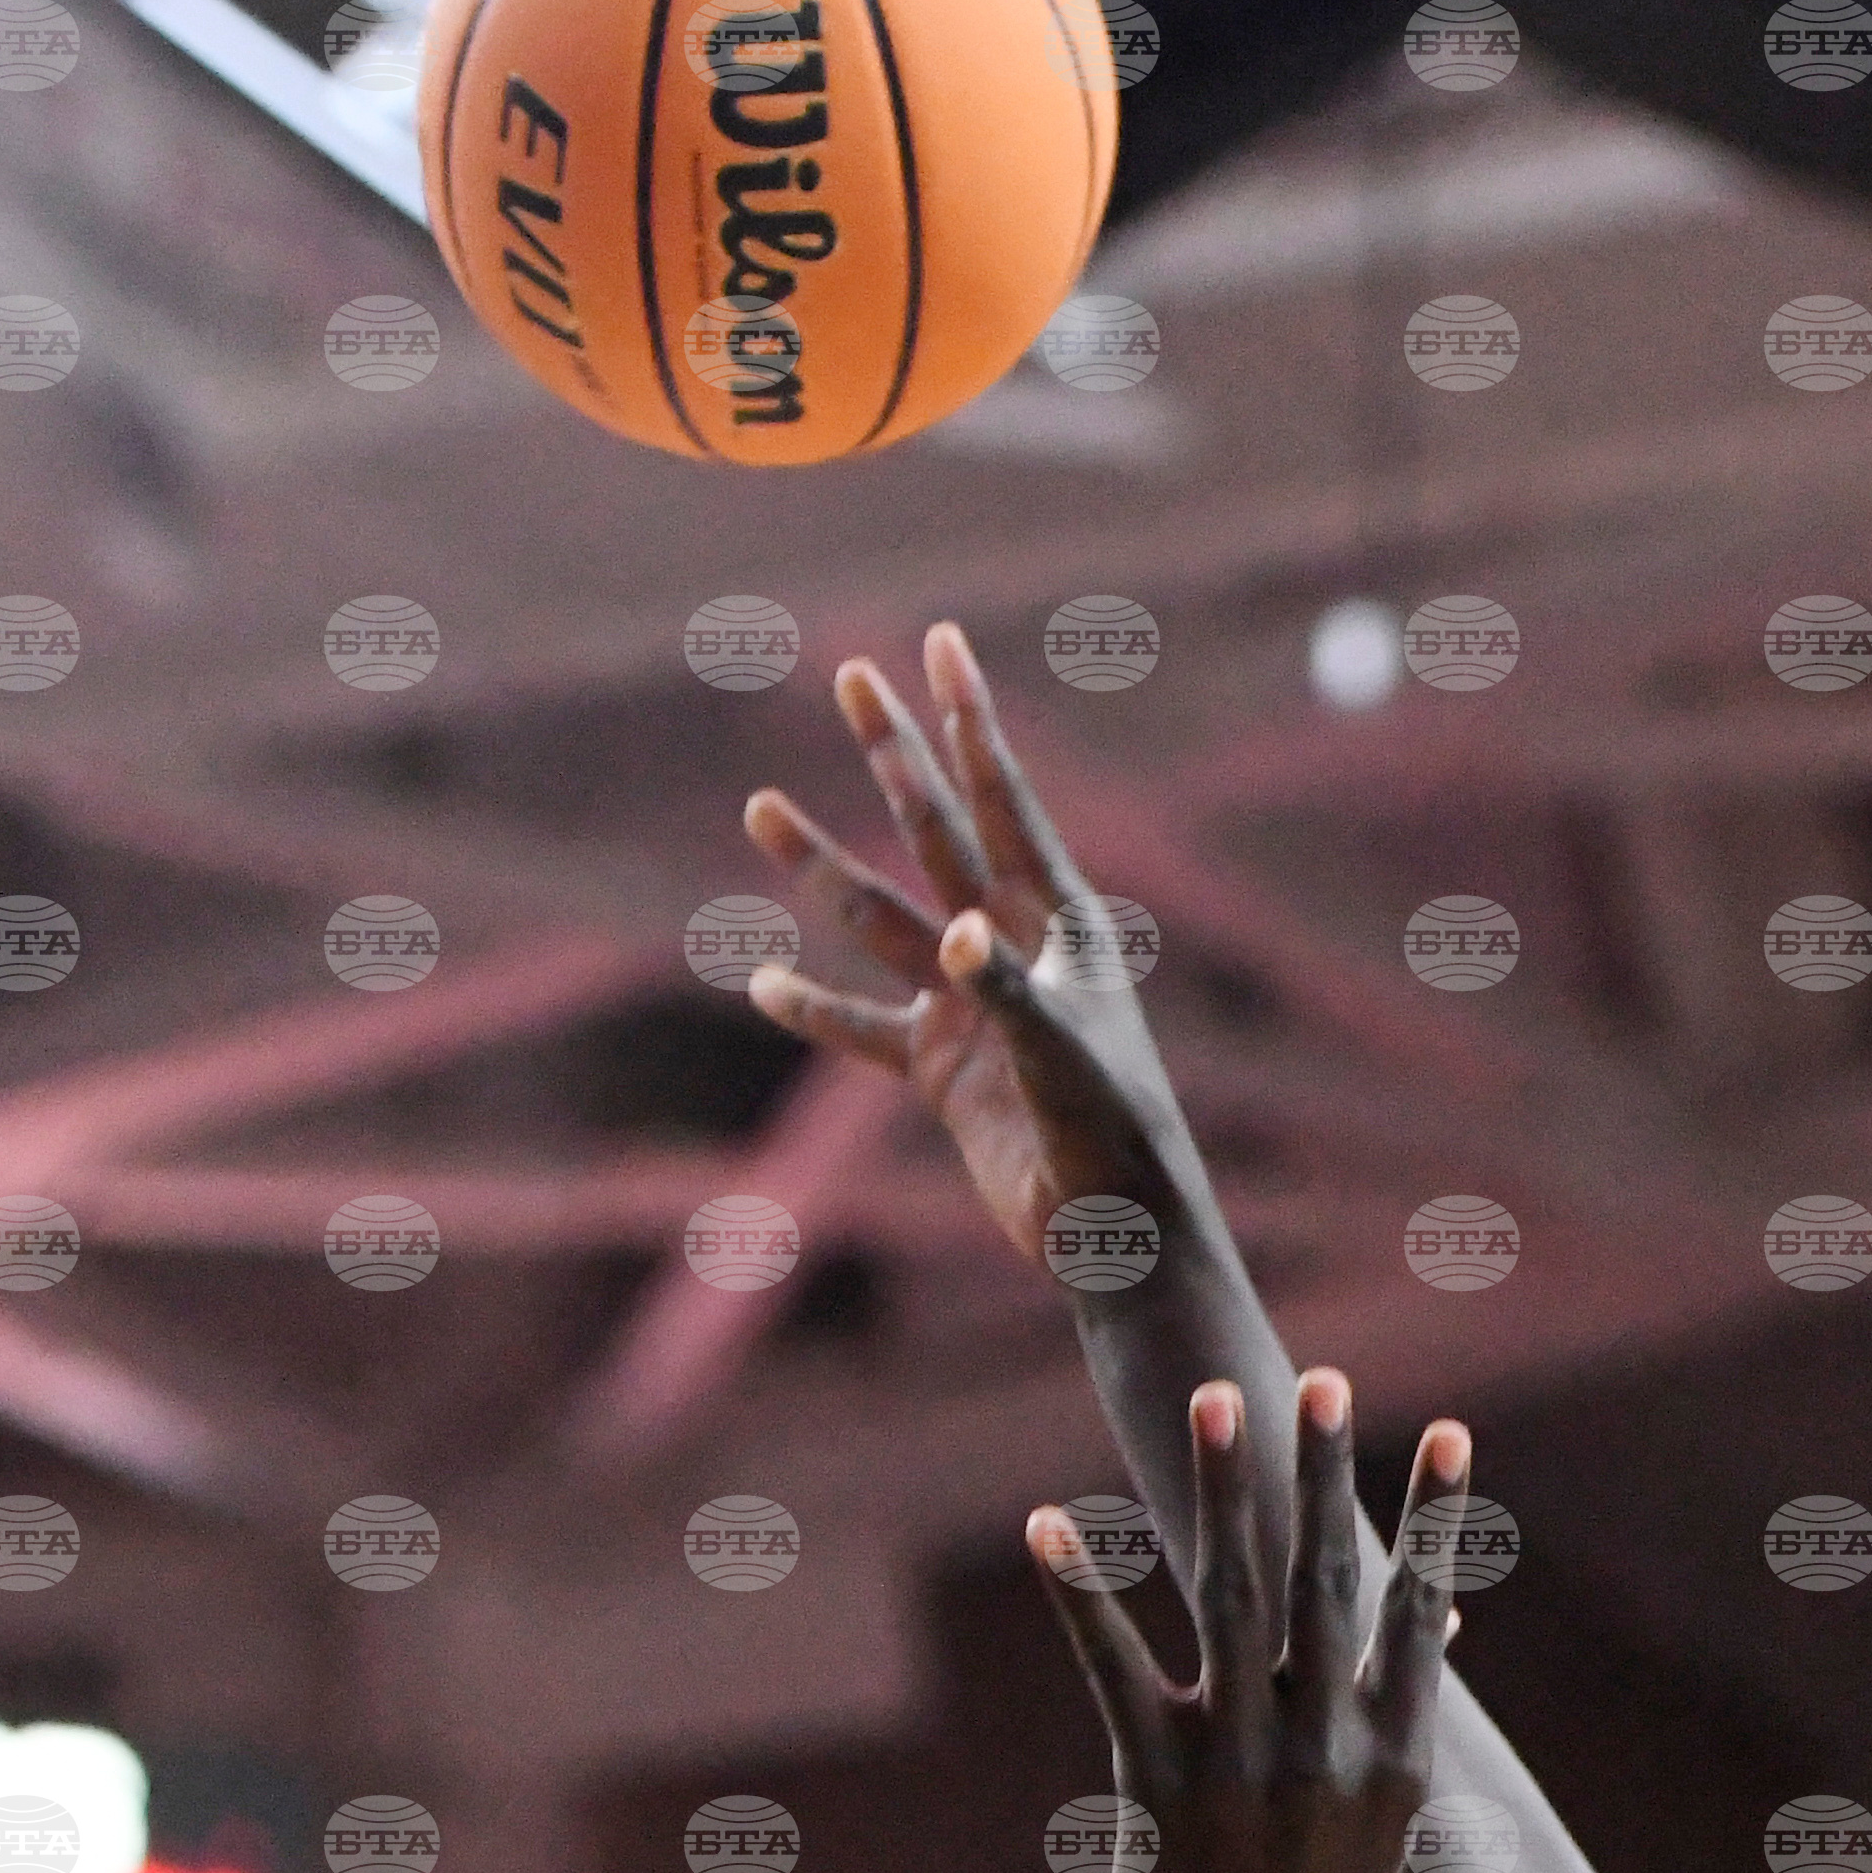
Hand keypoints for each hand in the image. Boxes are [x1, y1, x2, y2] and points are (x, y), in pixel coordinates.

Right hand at [741, 621, 1187, 1272]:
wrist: (1111, 1227)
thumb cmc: (1111, 1132)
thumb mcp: (1064, 1055)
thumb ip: (1010, 992)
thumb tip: (960, 939)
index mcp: (1060, 922)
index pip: (1004, 803)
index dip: (972, 723)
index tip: (944, 644)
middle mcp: (1011, 947)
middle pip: (936, 831)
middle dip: (896, 755)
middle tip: (853, 674)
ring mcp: (970, 1004)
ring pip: (882, 919)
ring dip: (821, 867)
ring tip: (760, 808)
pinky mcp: (940, 1067)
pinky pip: (863, 1027)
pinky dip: (814, 1009)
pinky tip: (764, 981)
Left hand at [1030, 1371, 1453, 1872]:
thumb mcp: (1376, 1833)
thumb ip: (1394, 1722)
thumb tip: (1444, 1620)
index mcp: (1391, 1762)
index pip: (1419, 1616)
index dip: (1437, 1523)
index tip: (1455, 1436)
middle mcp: (1324, 1751)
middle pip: (1328, 1584)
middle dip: (1328, 1476)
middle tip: (1325, 1383)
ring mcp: (1240, 1762)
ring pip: (1234, 1599)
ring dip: (1224, 1493)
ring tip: (1217, 1403)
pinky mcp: (1155, 1778)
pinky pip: (1115, 1664)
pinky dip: (1080, 1590)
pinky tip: (1048, 1524)